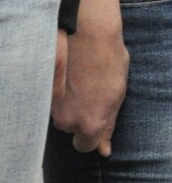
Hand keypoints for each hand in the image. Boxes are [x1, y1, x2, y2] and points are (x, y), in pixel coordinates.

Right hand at [53, 21, 128, 155]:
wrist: (87, 32)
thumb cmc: (109, 60)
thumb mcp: (118, 95)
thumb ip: (108, 124)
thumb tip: (104, 150)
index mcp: (90, 124)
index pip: (85, 147)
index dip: (92, 136)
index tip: (96, 121)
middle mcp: (67, 121)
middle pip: (71, 128)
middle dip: (79, 115)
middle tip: (91, 92)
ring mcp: (52, 105)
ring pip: (60, 113)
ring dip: (69, 102)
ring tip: (81, 79)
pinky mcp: (43, 91)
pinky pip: (51, 99)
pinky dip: (60, 90)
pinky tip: (69, 74)